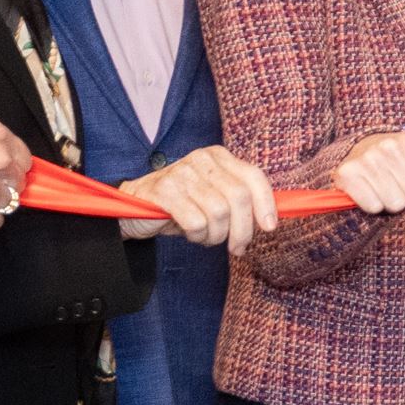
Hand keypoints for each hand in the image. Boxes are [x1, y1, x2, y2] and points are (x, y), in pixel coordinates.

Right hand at [133, 145, 282, 251]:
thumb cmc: (181, 203)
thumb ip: (239, 200)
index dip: (266, 203)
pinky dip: (198, 235)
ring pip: (219, 213)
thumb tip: (269, 219)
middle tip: (237, 248)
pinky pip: (196, 222)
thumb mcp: (213, 195)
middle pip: (239, 198)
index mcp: (218, 156)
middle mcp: (202, 160)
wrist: (135, 205)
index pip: (253, 176)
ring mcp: (182, 173)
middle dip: (243, 230)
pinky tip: (191, 233)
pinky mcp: (164, 191)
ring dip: (216, 235)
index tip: (269, 227)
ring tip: (207, 237)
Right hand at [327, 128, 404, 214]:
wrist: (357, 152)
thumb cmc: (396, 161)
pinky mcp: (348, 174)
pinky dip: (373, 206)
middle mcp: (391, 145)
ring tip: (386, 189)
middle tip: (402, 188)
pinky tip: (371, 192)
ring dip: (392, 204)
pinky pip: (373, 206)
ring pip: (395, 204)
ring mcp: (368, 158)